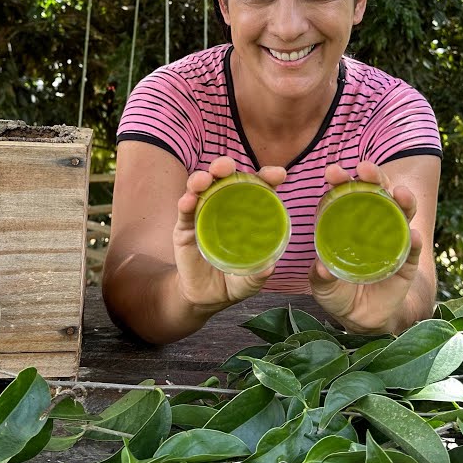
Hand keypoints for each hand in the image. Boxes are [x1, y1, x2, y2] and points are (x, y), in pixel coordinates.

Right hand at [172, 156, 287, 315]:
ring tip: (204, 179)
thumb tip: (268, 268)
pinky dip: (186, 202)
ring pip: (202, 189)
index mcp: (248, 213)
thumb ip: (257, 275)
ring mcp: (203, 215)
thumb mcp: (249, 281)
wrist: (204, 297)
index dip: (267, 176)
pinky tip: (188, 199)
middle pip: (225, 179)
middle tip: (226, 166)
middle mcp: (225, 207)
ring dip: (202, 179)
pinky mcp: (184, 228)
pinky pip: (185, 212)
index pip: (258, 188)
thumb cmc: (233, 281)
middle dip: (225, 166)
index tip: (277, 173)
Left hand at [309, 160, 423, 333]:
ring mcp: (392, 239)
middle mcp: (371, 224)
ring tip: (400, 193)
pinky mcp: (407, 261)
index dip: (340, 181)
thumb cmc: (337, 293)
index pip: (344, 195)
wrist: (362, 319)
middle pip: (375, 194)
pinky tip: (412, 235)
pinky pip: (412, 247)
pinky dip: (413, 240)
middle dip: (372, 178)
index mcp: (345, 223)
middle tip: (365, 169)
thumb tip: (321, 268)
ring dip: (402, 200)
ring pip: (401, 212)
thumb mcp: (323, 287)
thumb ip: (320, 277)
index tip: (332, 172)